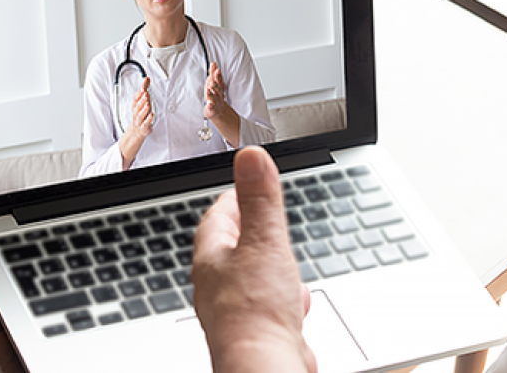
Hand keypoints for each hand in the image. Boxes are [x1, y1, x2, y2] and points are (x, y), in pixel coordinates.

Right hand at [119, 77, 152, 168]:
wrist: (137, 131)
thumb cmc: (141, 114)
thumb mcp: (143, 101)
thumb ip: (145, 89)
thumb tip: (147, 78)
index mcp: (135, 105)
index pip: (135, 97)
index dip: (139, 91)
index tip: (144, 84)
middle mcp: (136, 112)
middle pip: (137, 105)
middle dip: (141, 99)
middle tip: (146, 93)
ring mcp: (139, 120)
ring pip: (140, 114)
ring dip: (144, 109)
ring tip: (148, 103)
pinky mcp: (144, 127)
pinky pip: (146, 123)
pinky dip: (148, 119)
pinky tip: (152, 115)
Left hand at [193, 147, 315, 372]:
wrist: (263, 366)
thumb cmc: (256, 312)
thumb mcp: (264, 242)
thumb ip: (261, 200)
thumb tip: (250, 155)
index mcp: (211, 258)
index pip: (218, 216)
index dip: (236, 197)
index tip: (248, 183)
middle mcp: (217, 285)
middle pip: (233, 246)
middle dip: (255, 231)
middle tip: (265, 217)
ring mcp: (234, 310)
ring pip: (252, 276)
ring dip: (271, 265)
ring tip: (283, 258)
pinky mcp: (254, 330)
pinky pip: (268, 305)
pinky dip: (282, 296)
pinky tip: (295, 300)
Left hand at [203, 62, 229, 120]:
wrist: (217, 109)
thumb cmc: (214, 94)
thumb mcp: (212, 83)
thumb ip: (212, 73)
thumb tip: (213, 62)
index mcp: (218, 87)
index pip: (219, 80)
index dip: (218, 75)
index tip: (217, 69)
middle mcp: (218, 93)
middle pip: (217, 88)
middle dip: (215, 84)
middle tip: (212, 81)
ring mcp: (216, 100)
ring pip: (214, 97)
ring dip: (211, 93)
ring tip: (208, 89)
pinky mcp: (213, 108)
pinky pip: (212, 107)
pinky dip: (211, 105)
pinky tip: (209, 104)